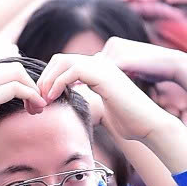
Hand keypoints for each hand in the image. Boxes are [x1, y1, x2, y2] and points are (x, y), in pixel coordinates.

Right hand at [0, 59, 44, 176]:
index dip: (19, 82)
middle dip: (30, 84)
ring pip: (18, 75)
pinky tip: (35, 108)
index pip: (3, 68)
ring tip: (38, 108)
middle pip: (14, 68)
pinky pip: (17, 89)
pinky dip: (31, 96)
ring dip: (33, 90)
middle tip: (36, 103)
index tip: (26, 98)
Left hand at [33, 49, 180, 145]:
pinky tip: (53, 97)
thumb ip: (88, 104)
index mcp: (100, 70)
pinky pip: (73, 71)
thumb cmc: (130, 123)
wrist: (149, 126)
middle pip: (61, 59)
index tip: (41, 98)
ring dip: (48, 79)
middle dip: (45, 77)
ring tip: (43, 98)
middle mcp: (101, 64)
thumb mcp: (102, 111)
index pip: (66, 64)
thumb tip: (70, 109)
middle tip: (37, 97)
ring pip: (64, 61)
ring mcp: (103, 67)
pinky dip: (58, 83)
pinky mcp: (104, 76)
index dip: (50, 78)